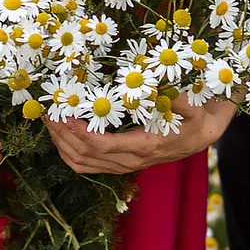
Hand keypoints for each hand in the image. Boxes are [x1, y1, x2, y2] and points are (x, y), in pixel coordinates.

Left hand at [49, 96, 236, 175]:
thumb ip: (173, 96)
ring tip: (49, 122)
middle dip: (62, 134)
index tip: (64, 116)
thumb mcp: (190, 105)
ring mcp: (123, 166)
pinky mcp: (119, 165)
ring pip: (82, 163)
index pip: (103, 145)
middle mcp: (130, 160)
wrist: (202, 136)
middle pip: (86, 155)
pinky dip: (69, 154)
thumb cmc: (194, 117)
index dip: (79, 132)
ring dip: (61, 144)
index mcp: (143, 146)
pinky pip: (87, 167)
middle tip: (47, 113)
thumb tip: (153, 83)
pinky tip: (60, 137)